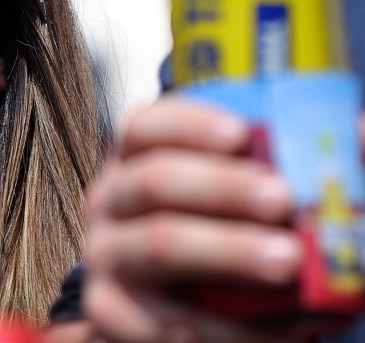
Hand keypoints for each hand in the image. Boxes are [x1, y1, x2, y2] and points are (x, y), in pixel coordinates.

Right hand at [82, 97, 324, 341]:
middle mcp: (110, 201)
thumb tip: (358, 133)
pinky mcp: (110, 311)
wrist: (188, 311)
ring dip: (227, 250)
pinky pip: (164, 322)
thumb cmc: (231, 237)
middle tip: (283, 199)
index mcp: (136, 158)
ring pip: (158, 244)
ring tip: (289, 260)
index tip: (242, 133)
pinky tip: (288, 326)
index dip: (187, 124)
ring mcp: (106, 256)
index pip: (144, 126)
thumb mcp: (249, 194)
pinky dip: (231, 328)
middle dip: (221, 187)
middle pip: (154, 181)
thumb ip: (301, 165)